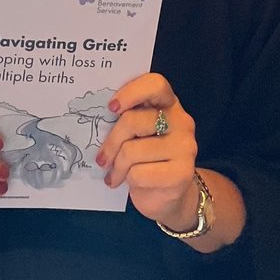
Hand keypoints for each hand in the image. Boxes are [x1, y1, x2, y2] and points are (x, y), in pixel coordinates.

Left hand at [97, 73, 199, 230]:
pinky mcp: (182, 173)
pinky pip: (139, 173)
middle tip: (102, 158)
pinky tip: (129, 183)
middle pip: (133, 121)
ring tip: (115, 174)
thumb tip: (94, 116)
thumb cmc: (147, 159)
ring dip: (117, 166)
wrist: (171, 195)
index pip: (155, 84)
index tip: (111, 107)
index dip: (131, 92)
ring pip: (132, 151)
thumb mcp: (137, 134)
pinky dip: (128, 180)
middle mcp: (181, 121)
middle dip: (111, 142)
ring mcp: (185, 147)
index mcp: (168, 104)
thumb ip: (126, 119)